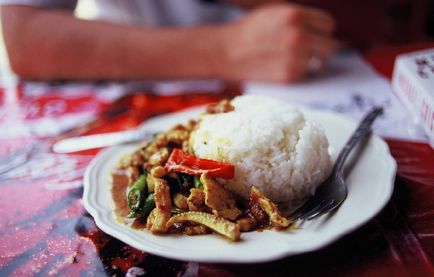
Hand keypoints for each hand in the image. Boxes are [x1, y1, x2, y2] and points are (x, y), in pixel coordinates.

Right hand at [220, 4, 336, 82]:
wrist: (228, 51)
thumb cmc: (251, 31)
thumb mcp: (276, 13)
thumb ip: (302, 19)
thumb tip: (327, 33)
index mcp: (295, 15)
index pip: (328, 25)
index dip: (321, 31)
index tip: (315, 36)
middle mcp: (298, 36)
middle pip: (329, 46)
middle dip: (320, 48)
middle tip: (307, 51)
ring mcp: (294, 57)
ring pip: (321, 63)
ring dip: (311, 62)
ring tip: (294, 59)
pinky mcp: (289, 75)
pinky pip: (306, 75)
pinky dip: (299, 73)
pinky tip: (283, 66)